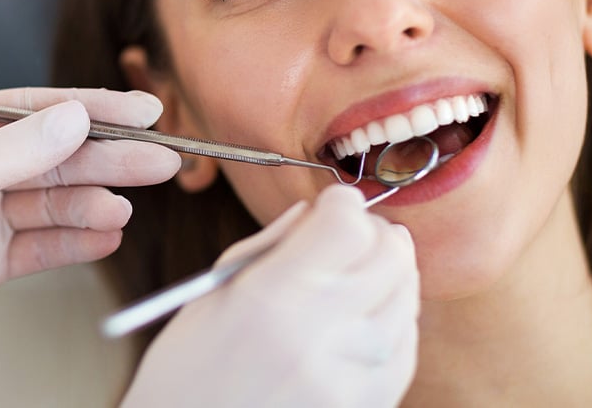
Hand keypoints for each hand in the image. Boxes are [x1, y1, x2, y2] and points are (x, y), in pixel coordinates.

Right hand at [121, 185, 419, 407]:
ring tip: (355, 276)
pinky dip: (394, 321)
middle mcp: (320, 334)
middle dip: (373, 232)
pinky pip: (406, 348)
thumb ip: (267, 248)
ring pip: (407, 298)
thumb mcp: (209, 298)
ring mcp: (351, 377)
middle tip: (349, 234)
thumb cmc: (184, 375)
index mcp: (271, 298)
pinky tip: (364, 318)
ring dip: (388, 274)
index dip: (341, 203)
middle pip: (390, 254)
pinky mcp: (368, 407)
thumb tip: (313, 212)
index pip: (347, 224)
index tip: (329, 205)